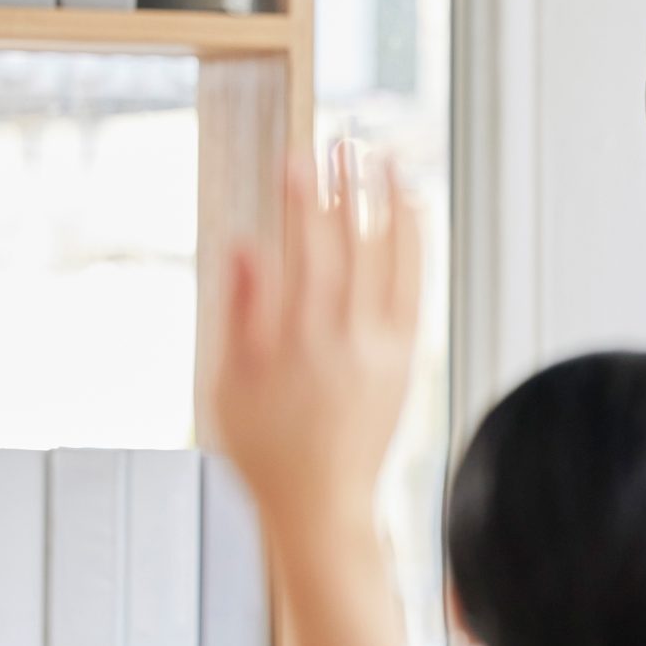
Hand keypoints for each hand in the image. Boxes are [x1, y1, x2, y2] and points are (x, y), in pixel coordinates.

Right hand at [210, 142, 422, 523]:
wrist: (322, 506)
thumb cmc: (265, 450)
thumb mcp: (228, 384)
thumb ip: (240, 311)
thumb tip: (246, 245)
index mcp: (297, 343)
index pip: (304, 252)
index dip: (302, 200)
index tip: (298, 156)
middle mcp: (349, 342)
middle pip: (354, 246)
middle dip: (348, 189)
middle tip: (343, 139)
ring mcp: (385, 351)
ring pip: (396, 263)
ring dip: (392, 206)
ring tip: (389, 161)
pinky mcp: (408, 362)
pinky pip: (416, 290)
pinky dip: (415, 248)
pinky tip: (412, 216)